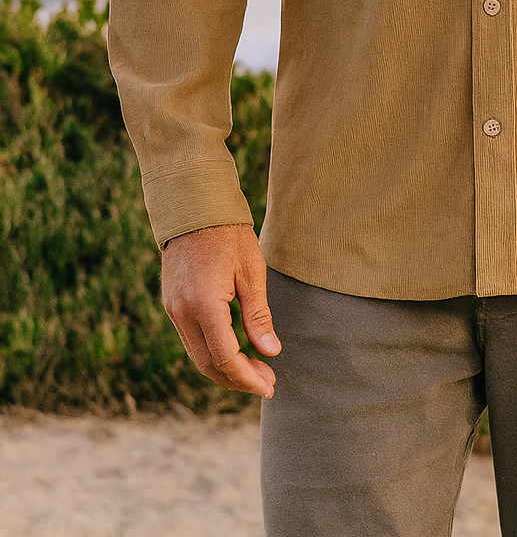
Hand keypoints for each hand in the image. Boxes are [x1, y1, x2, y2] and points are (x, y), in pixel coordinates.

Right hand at [162, 223, 280, 397]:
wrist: (194, 207)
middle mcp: (182, 313)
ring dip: (224, 369)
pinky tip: (234, 350)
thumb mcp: (252, 273)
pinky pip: (191, 339)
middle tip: (266, 383)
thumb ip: (258, 316)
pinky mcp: (171, 304)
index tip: (269, 385)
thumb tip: (270, 353)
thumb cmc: (229, 235)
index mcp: (204, 306)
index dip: (248, 378)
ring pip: (197, 355)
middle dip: (237, 380)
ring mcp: (172, 309)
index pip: (225, 358)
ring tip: (254, 371)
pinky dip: (212, 351)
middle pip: (208, 365)